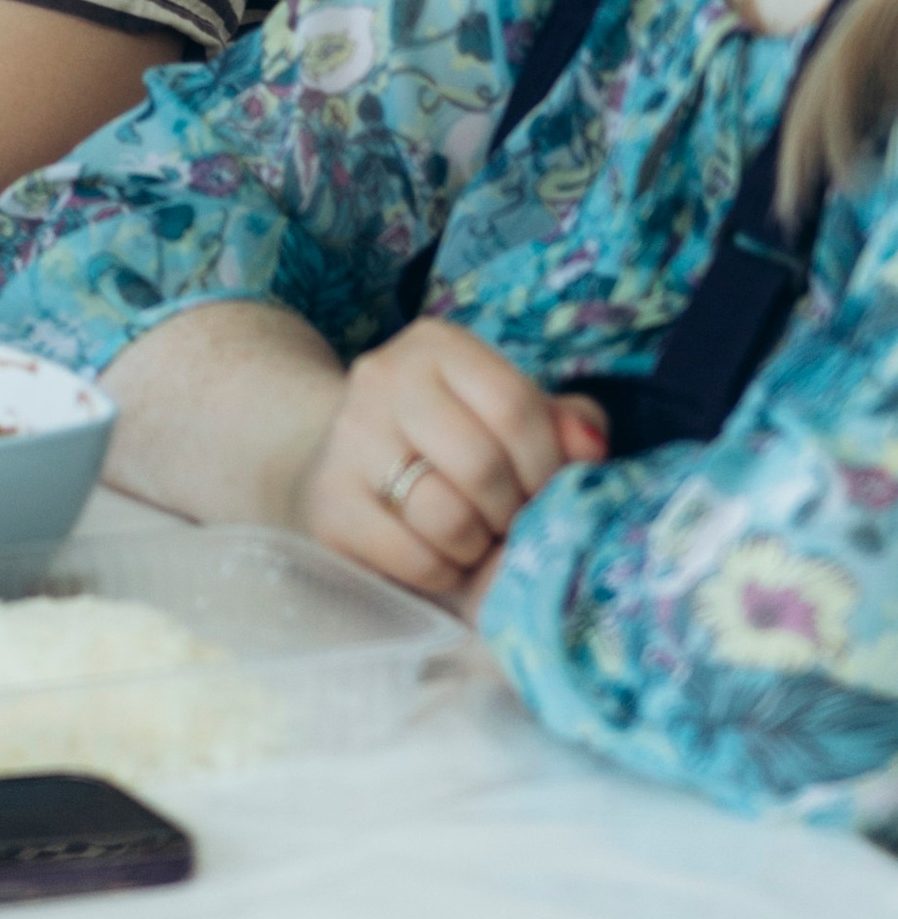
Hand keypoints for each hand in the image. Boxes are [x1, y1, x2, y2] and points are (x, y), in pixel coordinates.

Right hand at [293, 318, 608, 602]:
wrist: (347, 472)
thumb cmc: (449, 449)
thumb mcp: (506, 424)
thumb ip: (561, 427)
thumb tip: (590, 446)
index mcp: (437, 346)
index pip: (514, 405)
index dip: (546, 465)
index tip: (544, 492)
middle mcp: (384, 377)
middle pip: (481, 463)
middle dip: (511, 512)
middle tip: (506, 524)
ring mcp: (348, 438)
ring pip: (447, 515)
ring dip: (476, 546)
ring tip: (472, 540)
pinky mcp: (328, 503)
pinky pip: (414, 557)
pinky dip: (440, 572)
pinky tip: (435, 558)